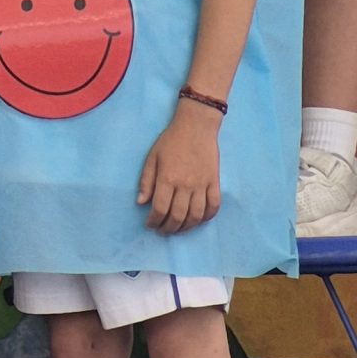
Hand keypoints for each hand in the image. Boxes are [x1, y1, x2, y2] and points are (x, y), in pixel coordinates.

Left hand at [138, 103, 222, 234]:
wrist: (196, 126)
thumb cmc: (171, 140)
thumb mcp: (152, 156)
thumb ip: (146, 180)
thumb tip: (141, 202)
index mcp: (167, 178)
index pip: (160, 209)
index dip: (154, 221)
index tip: (150, 224)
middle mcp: (185, 185)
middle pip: (178, 216)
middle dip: (168, 228)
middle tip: (162, 230)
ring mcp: (202, 185)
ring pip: (195, 216)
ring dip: (186, 228)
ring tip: (177, 229)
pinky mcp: (215, 183)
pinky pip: (213, 207)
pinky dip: (206, 218)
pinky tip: (198, 220)